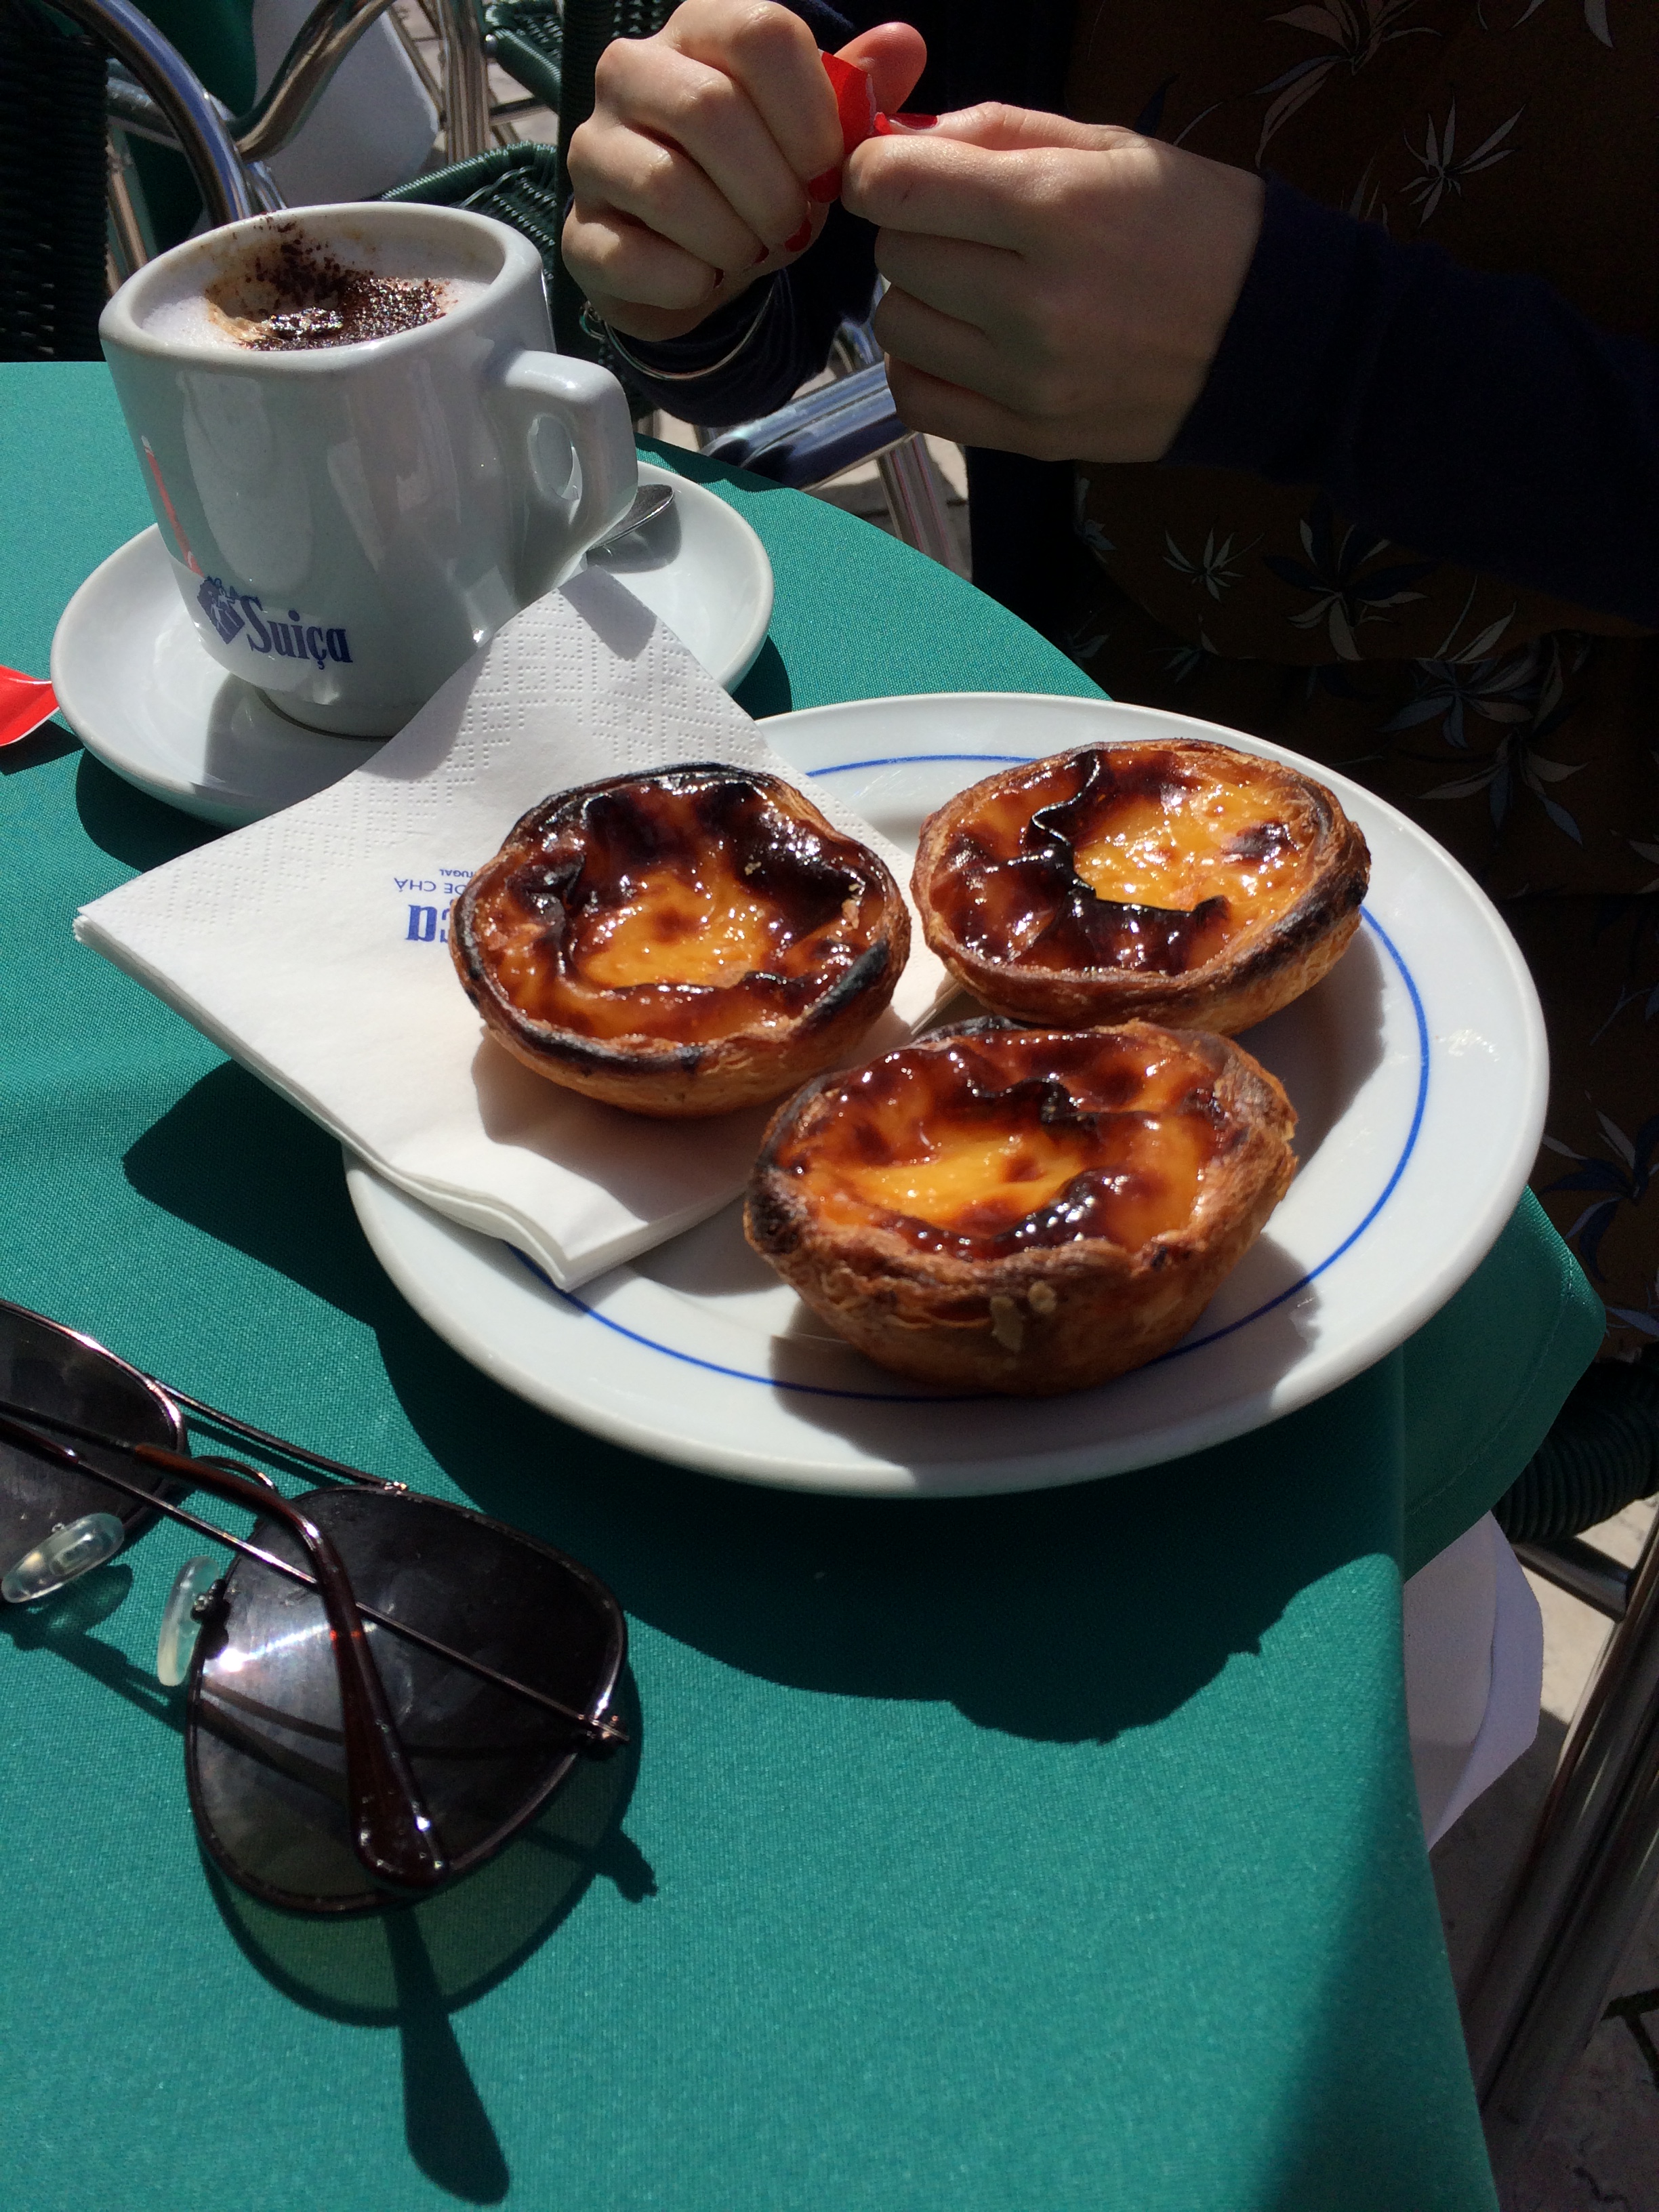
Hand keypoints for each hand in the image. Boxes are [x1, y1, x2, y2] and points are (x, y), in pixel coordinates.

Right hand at [562, 3, 925, 343]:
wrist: (695, 262)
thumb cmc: (755, 183)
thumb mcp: (813, 136)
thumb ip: (855, 90)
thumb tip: (905, 44)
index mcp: (697, 31)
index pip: (760, 33)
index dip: (810, 114)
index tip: (827, 171)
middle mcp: (631, 73)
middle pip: (710, 111)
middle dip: (773, 189)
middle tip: (793, 228)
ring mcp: (594, 151)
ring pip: (668, 186)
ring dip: (734, 238)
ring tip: (752, 252)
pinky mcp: (579, 232)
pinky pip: (635, 258)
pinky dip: (691, 281)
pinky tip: (707, 279)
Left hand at [842, 105, 1264, 462]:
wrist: (1274, 335)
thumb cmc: (1196, 227)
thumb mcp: (1109, 147)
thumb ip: (997, 133)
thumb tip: (902, 138)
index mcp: (1054, 209)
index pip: (898, 188)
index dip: (877, 169)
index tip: (894, 171)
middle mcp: (1034, 302)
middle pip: (894, 258)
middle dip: (912, 232)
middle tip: (960, 231)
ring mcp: (1030, 379)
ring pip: (897, 330)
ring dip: (916, 302)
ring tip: (969, 291)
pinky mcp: (1032, 435)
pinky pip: (919, 404)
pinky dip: (921, 371)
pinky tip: (958, 347)